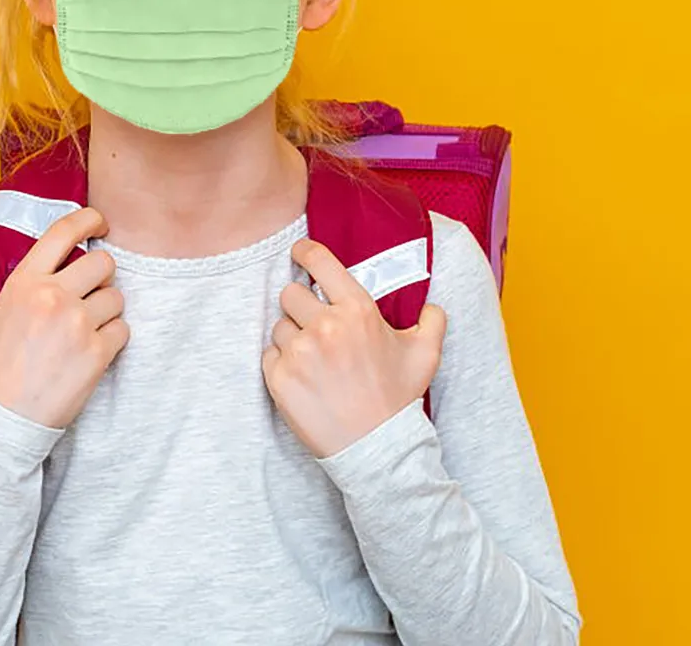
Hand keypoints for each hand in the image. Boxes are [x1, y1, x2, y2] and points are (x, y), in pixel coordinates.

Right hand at [0, 206, 129, 428]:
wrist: (1, 425)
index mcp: (23, 284)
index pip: (63, 233)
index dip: (88, 219)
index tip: (99, 222)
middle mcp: (54, 297)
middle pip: (102, 262)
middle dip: (102, 274)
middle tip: (92, 290)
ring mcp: (78, 324)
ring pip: (116, 297)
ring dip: (108, 309)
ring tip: (88, 327)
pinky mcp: (97, 353)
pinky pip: (122, 329)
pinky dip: (114, 337)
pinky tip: (94, 349)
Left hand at [262, 238, 446, 458]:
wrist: (377, 449)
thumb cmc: (398, 399)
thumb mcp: (425, 355)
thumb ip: (432, 322)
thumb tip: (432, 307)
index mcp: (357, 310)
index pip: (318, 262)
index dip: (304, 253)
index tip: (299, 253)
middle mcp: (325, 326)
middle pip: (289, 293)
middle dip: (300, 306)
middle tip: (315, 326)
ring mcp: (299, 352)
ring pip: (279, 326)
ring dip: (292, 337)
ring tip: (315, 361)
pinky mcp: (279, 378)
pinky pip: (269, 354)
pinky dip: (282, 363)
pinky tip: (304, 378)